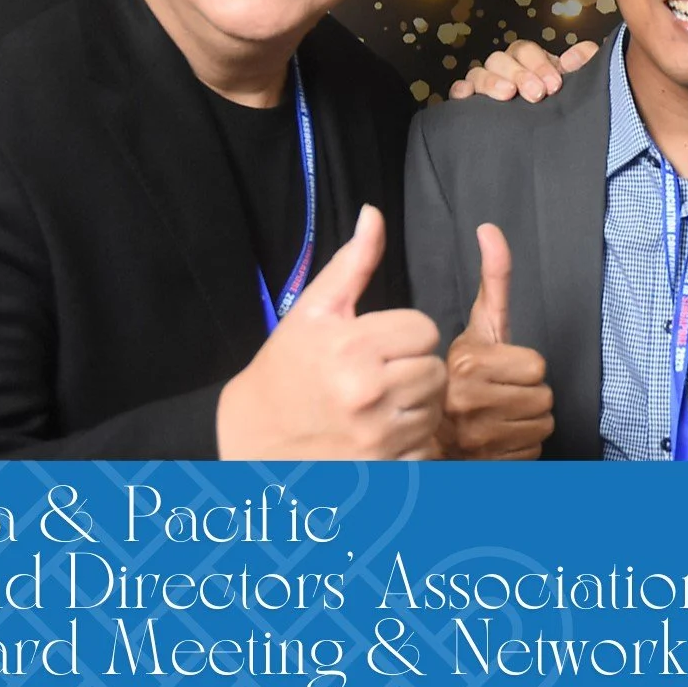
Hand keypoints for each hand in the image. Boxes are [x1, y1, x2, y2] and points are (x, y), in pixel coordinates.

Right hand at [217, 205, 445, 459]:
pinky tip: (380, 435)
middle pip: (435, 370)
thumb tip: (374, 214)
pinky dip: (410, 444)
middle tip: (380, 374)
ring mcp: (375, 437)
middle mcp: (367, 393)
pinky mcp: (380, 472)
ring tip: (380, 403)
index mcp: (353, 348)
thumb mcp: (314, 310)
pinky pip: (424, 449)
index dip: (406, 335)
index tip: (379, 344)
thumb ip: (352, 263)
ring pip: (434, 409)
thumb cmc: (287, 368)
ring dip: (416, 406)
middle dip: (414, 369)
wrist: (252, 436)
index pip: (425, 330)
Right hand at [439, 223, 553, 458]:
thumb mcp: (476, 326)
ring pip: (542, 425)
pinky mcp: (484, 466)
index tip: (495, 370)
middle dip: (526, 395)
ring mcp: (475, 439)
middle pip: (544, 396)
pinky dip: (519, 448)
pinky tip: (496, 440)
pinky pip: (532, 453)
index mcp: (465, 363)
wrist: (426, 436)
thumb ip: (493, 280)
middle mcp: (465, 402)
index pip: (537, 365)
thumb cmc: (458, 379)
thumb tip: (491, 230)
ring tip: (496, 416)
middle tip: (498, 395)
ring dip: (525, 422)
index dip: (521, 367)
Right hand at [448, 40, 598, 101]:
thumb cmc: (566, 106)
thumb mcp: (583, 83)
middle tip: (536, 94)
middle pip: (501, 59)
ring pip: (478, 73)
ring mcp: (488, 87)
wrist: (556, 146)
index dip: (539, 64)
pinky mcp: (473, 107)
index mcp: (529, 63)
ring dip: (491, 82)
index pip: (526, 51)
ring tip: (508, 95)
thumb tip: (570, 58)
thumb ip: (586, 61)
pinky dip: (461, 91)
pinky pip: (459, 91)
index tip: (554, 86)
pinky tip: (467, 97)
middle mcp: (506, 71)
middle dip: (518, 74)